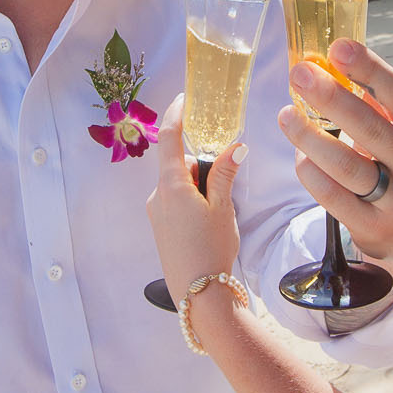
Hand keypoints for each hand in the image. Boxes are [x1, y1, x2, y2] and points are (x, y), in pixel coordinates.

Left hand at [146, 95, 243, 293]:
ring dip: (199, 187)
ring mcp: (157, 213)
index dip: (176, 115)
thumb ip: (225, 173)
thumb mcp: (223, 207)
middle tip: (224, 189)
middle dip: (202, 167)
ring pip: (179, 184)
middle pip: (179, 164)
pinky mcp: (161, 227)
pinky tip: (207, 225)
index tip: (183, 99)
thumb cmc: (211, 248)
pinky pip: (176, 202)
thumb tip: (235, 145)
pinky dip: (192, 202)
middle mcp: (158, 195)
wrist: (198, 294)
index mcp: (171, 185)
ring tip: (218, 214)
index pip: (169, 138)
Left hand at [278, 38, 392, 277]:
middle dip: (332, 98)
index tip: (338, 46)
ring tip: (286, 115)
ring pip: (349, 167)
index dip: (370, 70)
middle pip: (373, 130)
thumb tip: (329, 62)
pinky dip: (311, 172)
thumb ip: (380, 106)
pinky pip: (333, 197)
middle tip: (300, 74)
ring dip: (311, 137)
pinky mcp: (375, 228)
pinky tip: (299, 155)